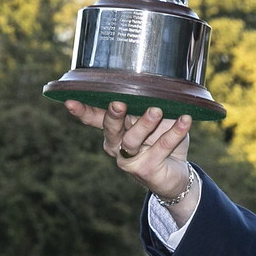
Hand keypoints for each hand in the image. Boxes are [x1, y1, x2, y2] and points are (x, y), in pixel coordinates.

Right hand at [64, 99, 194, 209]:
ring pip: (132, 140)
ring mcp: (130, 160)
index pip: (93, 118)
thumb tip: (152, 82)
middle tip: (118, 103)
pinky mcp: (147, 170)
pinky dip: (174, 132)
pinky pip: (161, 147)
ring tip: (157, 111)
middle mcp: (117, 146)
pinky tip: (185, 120)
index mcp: (114, 130)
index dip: (81, 111)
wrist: (177, 174)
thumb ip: (146, 105)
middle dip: (113, 116)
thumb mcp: (152, 121)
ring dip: (144, 124)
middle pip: (111, 129)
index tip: (70, 101)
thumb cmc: (161, 141)